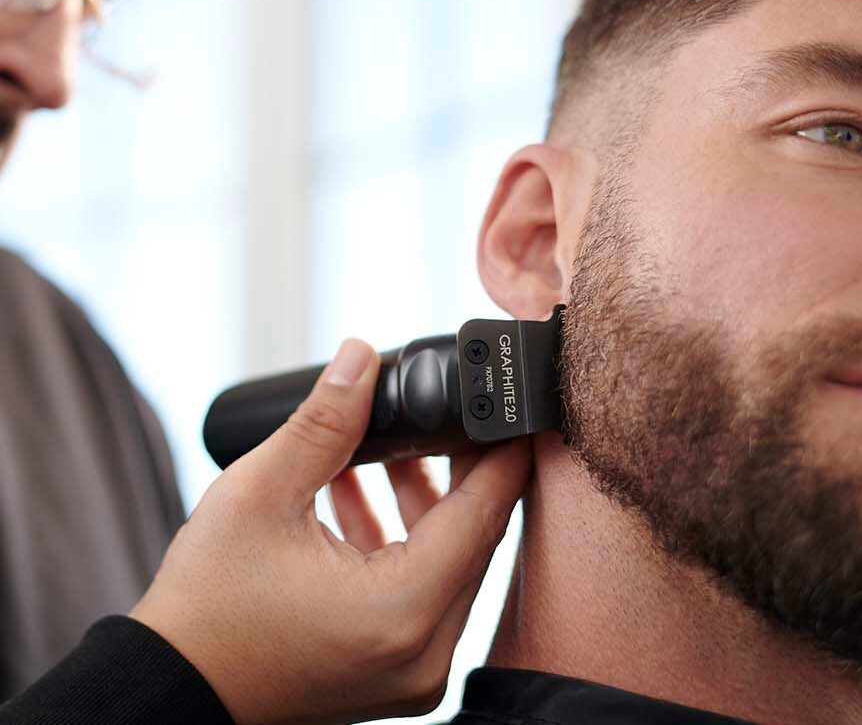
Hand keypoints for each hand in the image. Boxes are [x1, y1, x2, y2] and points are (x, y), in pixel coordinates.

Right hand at [130, 338, 532, 724]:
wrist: (172, 689)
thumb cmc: (206, 608)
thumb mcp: (260, 496)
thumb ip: (324, 422)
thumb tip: (362, 357)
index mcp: (403, 610)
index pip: (485, 511)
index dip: (499, 450)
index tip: (503, 406)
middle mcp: (425, 650)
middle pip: (476, 536)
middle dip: (461, 468)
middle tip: (442, 416)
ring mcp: (415, 669)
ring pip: (452, 561)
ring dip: (426, 501)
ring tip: (388, 448)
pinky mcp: (397, 669)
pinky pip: (425, 590)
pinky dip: (403, 540)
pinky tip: (362, 492)